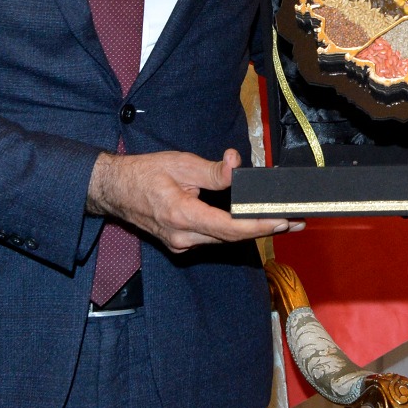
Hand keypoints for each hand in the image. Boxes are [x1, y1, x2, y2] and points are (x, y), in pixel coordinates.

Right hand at [87, 148, 301, 251]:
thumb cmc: (143, 174)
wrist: (113, 190)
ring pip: (224, 240)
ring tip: (283, 222)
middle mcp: (183, 238)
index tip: (282, 220)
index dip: (259, 226)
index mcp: (182, 217)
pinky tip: (254, 222)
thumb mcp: (181, 164)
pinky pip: (214, 238)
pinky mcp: (181, 242)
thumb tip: (237, 165)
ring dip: (253, 231)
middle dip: (265, 229)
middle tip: (295, 220)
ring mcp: (181, 244)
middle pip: (232, 237)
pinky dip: (235, 230)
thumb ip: (213, 170)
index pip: (229, 228)